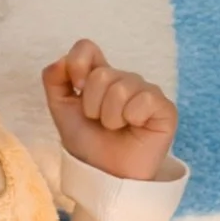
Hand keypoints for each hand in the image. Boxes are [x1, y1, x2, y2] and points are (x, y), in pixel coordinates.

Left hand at [42, 39, 177, 181]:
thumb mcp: (61, 110)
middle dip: (92, 104)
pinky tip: (135, 127)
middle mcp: (124, 79)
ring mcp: (146, 91)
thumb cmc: (87, 142)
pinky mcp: (164, 107)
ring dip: (110, 116)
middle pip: (101, 73)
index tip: (76, 89)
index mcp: (99, 76)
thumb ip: (54, 81)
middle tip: (99, 121)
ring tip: (115, 127)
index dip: (77, 64)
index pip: (86, 47)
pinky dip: (132, 118)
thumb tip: (61, 60)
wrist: (104, 173)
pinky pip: (145, 100)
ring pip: (121, 88)